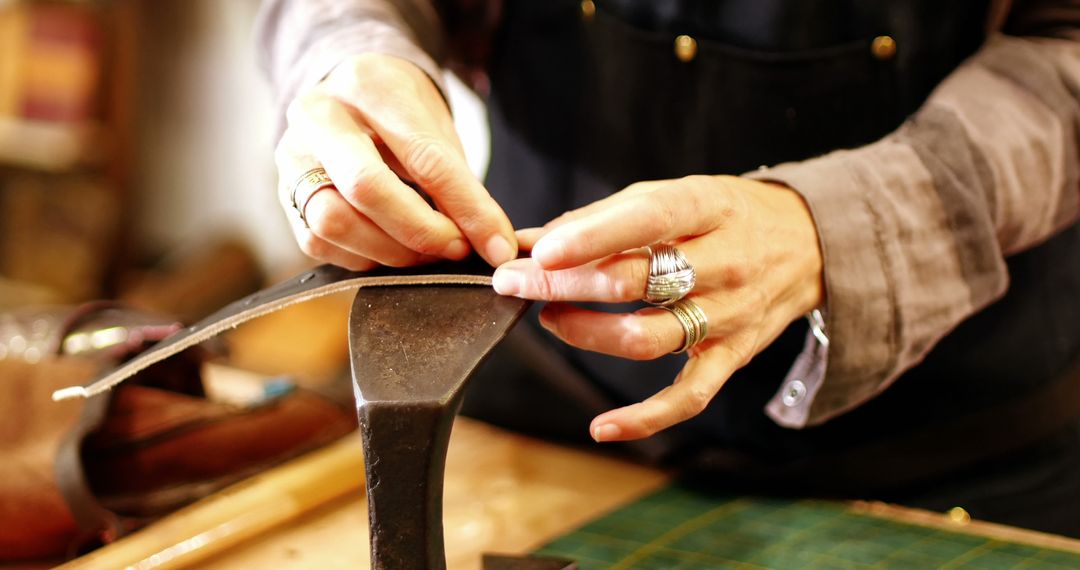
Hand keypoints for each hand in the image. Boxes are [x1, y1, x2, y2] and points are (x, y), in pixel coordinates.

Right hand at [275, 53, 516, 269]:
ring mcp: (292, 157)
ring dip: (391, 250)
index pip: (423, 157)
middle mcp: (317, 117)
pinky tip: (393, 248)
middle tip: (457, 248)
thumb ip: (459, 183)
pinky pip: (319, 242)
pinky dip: (364, 256)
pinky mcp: (284, 196)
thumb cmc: (399, 111)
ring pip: (333, 221)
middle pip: (365, 188)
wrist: (349, 93)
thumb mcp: (435, 128)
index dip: (466, 208)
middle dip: (421, 231)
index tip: (496, 243)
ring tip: (427, 252)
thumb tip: (492, 244)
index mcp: (367, 86)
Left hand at [492, 175, 823, 440]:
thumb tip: (528, 239)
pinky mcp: (731, 357)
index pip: (646, 221)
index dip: (590, 238)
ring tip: (551, 318)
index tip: (539, 251)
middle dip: (564, 285)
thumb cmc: (724, 214)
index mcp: (706, 208)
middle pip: (635, 283)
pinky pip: (687, 397)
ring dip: (587, 333)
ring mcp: (729, 315)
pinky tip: (601, 426)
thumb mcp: (673, 194)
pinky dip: (644, 418)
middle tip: (515, 283)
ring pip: (649, 338)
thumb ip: (600, 217)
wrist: (807, 243)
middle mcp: (724, 263)